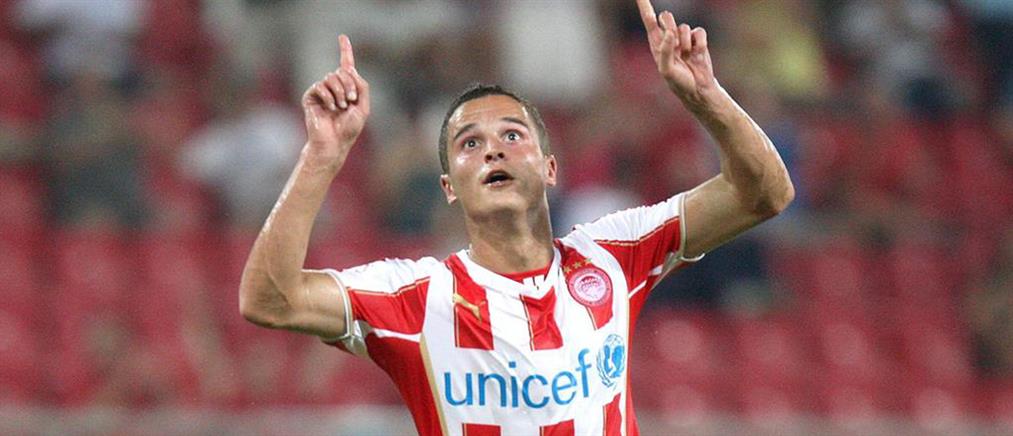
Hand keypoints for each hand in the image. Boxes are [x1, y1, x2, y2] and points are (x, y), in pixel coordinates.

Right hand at [301, 34, 369, 162]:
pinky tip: (331, 108)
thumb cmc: (349, 129)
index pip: (346, 65)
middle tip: (351, 101)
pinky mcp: (310, 97)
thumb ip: (362, 86)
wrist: (333, 143)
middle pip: (341, 72)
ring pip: (331, 78)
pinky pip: (320, 86)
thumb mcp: (363, 107)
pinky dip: (328, 96)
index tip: (342, 36)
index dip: (345, 50)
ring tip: (340, 107)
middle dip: (349, 85)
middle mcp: (333, 87)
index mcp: (347, 88)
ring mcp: (321, 91)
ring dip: (339, 92)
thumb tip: (349, 69)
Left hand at [636, 0, 717, 107]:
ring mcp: (683, 38)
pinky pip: (698, 31)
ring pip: (683, 26)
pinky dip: (699, 43)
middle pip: (666, 17)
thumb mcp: (667, 71)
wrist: (699, 89)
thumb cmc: (679, 83)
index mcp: (657, 45)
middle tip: (674, 41)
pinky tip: (697, 54)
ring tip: (687, 56)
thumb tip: (669, 33)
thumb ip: (665, 51)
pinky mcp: (697, 40)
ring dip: (685, 42)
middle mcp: (669, 39)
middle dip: (669, 25)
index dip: (645, 6)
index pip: (649, 21)